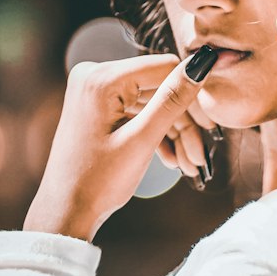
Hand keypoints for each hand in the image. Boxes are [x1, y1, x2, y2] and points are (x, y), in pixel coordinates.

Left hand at [24, 49, 220, 241]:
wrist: (66, 211)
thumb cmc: (97, 181)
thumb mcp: (142, 140)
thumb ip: (172, 99)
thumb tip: (200, 64)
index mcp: (101, 78)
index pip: (164, 67)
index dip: (192, 95)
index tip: (210, 127)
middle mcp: (94, 76)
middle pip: (158, 88)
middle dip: (183, 123)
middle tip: (199, 156)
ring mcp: (95, 92)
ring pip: (151, 103)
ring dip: (173, 133)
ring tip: (188, 165)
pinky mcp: (98, 108)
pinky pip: (137, 112)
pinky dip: (156, 134)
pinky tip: (171, 159)